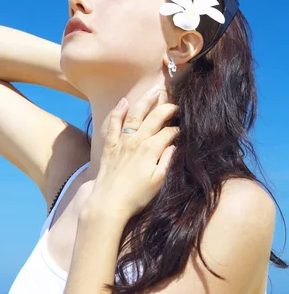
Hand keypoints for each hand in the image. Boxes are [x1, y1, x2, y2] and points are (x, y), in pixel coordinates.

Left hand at [86, 88, 179, 220]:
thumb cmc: (136, 196)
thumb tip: (175, 146)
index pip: (169, 132)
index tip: (184, 129)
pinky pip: (114, 124)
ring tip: (154, 90)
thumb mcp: (159, 182)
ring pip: (135, 115)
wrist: (108, 203)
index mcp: (151, 149)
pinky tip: (124, 102)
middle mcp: (137, 140)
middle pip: (155, 117)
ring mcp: (122, 141)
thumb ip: (168, 161)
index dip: (179, 129)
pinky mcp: (110, 146)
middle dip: (167, 108)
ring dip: (145, 101)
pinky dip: (119, 112)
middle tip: (175, 105)